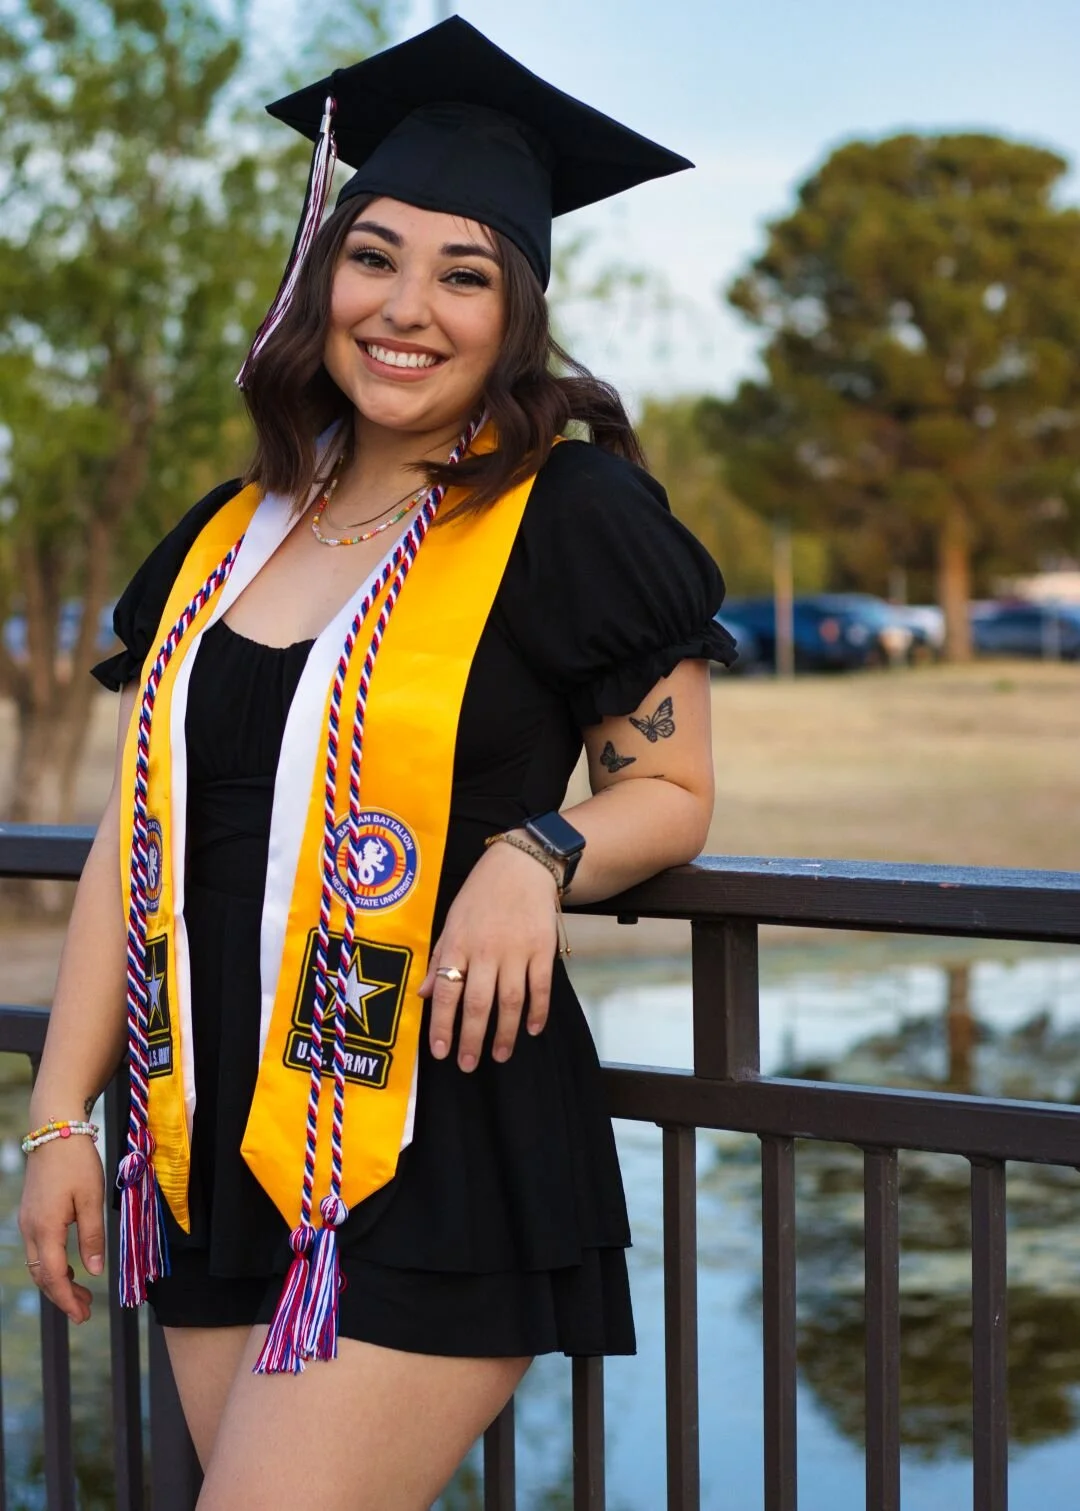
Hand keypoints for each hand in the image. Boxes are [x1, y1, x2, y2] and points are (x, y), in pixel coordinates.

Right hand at [18, 1136, 105, 1322]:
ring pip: (39, 1264)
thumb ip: (92, 1237)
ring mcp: (28, 1221)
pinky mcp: (31, 1213)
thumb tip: (94, 1273)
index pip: (54, 1276)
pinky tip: (71, 1265)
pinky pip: (39, 1249)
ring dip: (58, 1281)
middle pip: (43, 1276)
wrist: (55, 1130)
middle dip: (63, 1296)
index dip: (68, 1300)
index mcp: (46, 1228)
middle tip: (86, 1312)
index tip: (83, 1316)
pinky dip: (53, 1264)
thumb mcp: (92, 1199)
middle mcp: (31, 1229)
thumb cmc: (77, 1161)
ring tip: (82, 1293)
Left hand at [418, 839, 559, 1070]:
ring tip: (500, 1055)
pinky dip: (537, 1011)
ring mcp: (516, 951)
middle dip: (472, 1038)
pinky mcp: (541, 949)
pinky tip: (531, 1029)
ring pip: (510, 1001)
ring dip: (505, 1033)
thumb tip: (424, 996)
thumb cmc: (481, 895)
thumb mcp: (452, 921)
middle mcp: (485, 951)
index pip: (446, 992)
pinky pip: (540, 987)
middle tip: (468, 1064)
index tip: (440, 1052)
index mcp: (458, 945)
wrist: (522, 866)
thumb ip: (439, 959)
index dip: (443, 1025)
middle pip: (478, 1003)